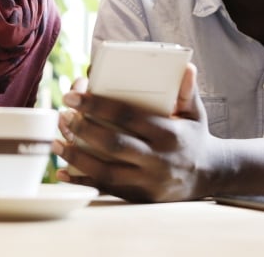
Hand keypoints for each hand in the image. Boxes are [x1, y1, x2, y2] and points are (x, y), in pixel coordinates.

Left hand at [53, 63, 215, 201]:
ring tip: (55, 143)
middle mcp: (158, 159)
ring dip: (76, 157)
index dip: (97, 105)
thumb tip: (186, 67)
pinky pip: (107, 190)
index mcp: (168, 133)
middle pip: (113, 144)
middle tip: (62, 116)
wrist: (208, 176)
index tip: (73, 96)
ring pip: (106, 172)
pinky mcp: (140, 197)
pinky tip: (62, 173)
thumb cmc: (194, 136)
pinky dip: (82, 182)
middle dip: (82, 129)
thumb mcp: (196, 113)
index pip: (127, 116)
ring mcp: (148, 181)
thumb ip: (187, 91)